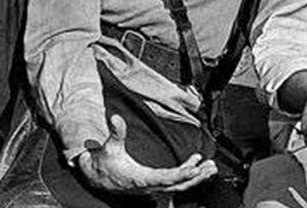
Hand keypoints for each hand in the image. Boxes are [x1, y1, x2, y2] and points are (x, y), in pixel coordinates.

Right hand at [76, 114, 217, 195]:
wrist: (97, 177)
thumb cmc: (105, 163)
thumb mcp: (110, 147)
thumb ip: (116, 132)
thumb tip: (116, 117)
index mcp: (141, 178)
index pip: (165, 179)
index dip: (181, 174)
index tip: (195, 168)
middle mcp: (149, 186)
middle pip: (178, 185)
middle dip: (195, 177)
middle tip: (210, 167)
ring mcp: (153, 188)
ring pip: (179, 187)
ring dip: (196, 178)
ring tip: (210, 168)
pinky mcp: (155, 186)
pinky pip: (175, 185)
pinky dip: (188, 178)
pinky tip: (198, 169)